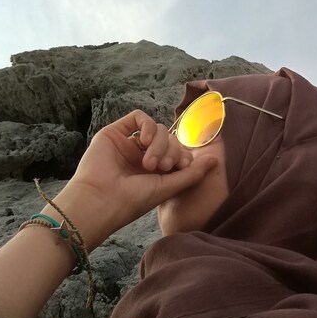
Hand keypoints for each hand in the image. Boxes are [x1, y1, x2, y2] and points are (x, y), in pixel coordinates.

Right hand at [56, 110, 217, 246]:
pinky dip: (147, 126)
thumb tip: (215, 159)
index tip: (181, 167)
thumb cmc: (133, 200)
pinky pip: (138, 117)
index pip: (177, 151)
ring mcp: (128, 144)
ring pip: (156, 129)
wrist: (101, 200)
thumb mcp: (169, 187)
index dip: (183, 155)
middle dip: (171, 150)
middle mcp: (141, 156)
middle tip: (163, 167)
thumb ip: (193, 173)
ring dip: (159, 143)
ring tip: (150, 162)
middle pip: (169, 139)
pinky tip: (145, 140)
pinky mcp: (115, 133)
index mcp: (155, 171)